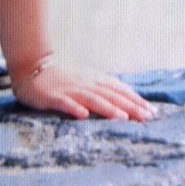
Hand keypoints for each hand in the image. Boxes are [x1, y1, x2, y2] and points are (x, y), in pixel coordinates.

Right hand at [12, 57, 155, 120]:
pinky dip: (74, 108)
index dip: (135, 99)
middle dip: (129, 106)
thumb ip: (103, 88)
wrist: (32, 67)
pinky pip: (64, 102)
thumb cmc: (62, 78)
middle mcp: (85, 83)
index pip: (119, 89)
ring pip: (91, 98)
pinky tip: (83, 115)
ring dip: (107, 108)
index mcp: (94, 79)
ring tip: (122, 118)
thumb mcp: (85, 80)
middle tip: (146, 116)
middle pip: (110, 94)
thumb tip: (127, 99)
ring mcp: (69, 89)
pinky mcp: (53, 96)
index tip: (152, 111)